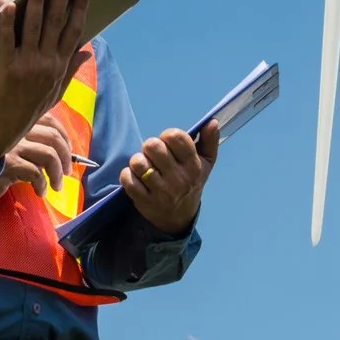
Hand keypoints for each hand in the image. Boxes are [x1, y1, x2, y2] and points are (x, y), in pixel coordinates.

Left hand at [0, 0, 90, 172]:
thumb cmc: (26, 110)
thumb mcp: (54, 93)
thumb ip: (70, 70)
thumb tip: (87, 50)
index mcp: (59, 68)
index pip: (74, 32)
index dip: (80, 9)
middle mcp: (46, 64)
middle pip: (56, 22)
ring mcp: (26, 65)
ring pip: (33, 25)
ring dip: (37, 0)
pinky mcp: (5, 67)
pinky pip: (7, 39)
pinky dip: (8, 21)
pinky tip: (10, 4)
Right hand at [0, 113, 73, 210]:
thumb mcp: (7, 148)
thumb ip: (26, 144)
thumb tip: (58, 153)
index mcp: (14, 121)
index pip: (48, 119)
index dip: (63, 136)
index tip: (68, 153)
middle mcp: (13, 130)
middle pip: (53, 137)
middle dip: (65, 157)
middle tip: (66, 173)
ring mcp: (10, 146)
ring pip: (48, 155)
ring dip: (58, 173)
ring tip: (56, 186)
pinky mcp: (6, 165)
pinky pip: (35, 173)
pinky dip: (42, 184)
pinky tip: (39, 192)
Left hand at [121, 120, 217, 234]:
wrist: (179, 217)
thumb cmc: (191, 181)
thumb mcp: (205, 163)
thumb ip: (209, 141)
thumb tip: (212, 122)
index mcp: (194, 166)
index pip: (176, 137)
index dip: (168, 135)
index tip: (168, 142)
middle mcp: (178, 179)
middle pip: (153, 146)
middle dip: (150, 146)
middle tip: (154, 155)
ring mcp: (161, 191)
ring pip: (138, 162)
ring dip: (138, 161)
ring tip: (144, 166)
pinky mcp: (144, 201)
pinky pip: (127, 179)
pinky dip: (127, 175)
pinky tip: (136, 177)